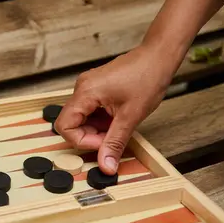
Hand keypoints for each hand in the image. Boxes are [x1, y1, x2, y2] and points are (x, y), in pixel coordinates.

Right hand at [55, 45, 171, 173]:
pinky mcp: (95, 88)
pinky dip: (101, 121)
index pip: (65, 126)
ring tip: (118, 126)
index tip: (103, 143)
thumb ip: (114, 143)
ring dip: (97, 129)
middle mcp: (82, 88)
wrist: (158, 56)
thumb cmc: (147, 77)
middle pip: (71, 123)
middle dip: (90, 136)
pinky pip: (89, 111)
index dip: (82, 141)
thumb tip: (106, 166)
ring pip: (81, 119)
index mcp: (85, 92)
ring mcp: (87, 87)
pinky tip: (117, 118)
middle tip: (111, 137)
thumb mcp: (131, 117)